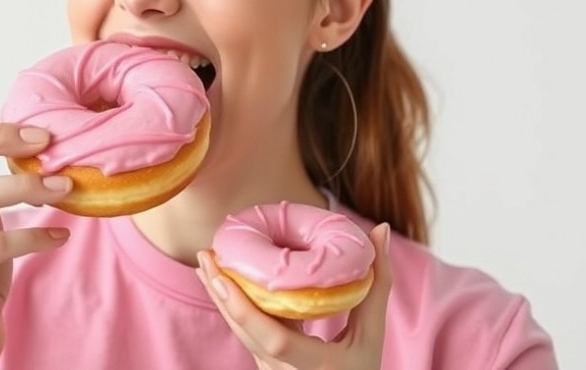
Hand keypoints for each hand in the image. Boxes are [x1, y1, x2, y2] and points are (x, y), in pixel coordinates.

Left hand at [196, 223, 391, 369]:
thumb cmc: (362, 368)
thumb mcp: (373, 333)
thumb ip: (377, 284)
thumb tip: (380, 230)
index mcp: (317, 365)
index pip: (275, 340)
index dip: (245, 310)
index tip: (224, 278)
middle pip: (246, 333)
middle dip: (222, 294)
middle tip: (206, 256)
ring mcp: (272, 369)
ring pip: (241, 333)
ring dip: (220, 297)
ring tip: (206, 261)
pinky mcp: (266, 362)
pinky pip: (245, 332)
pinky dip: (232, 305)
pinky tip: (220, 280)